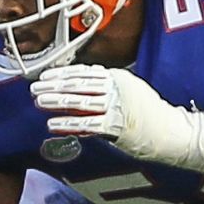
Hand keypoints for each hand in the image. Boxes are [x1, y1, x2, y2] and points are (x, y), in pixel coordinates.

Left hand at [30, 64, 189, 161]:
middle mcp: (115, 88)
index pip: (84, 72)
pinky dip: (69, 123)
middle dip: (54, 86)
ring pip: (80, 101)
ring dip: (57, 101)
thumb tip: (84, 79)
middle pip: (79, 84)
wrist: (169, 130)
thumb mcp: (129, 88)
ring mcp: (116, 106)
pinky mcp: (116, 125)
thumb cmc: (148, 111)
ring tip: (39, 101)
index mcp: (116, 76)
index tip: (45, 76)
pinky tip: (53, 124)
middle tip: (35, 87)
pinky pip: (88, 124)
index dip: (62, 74)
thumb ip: (107, 83)